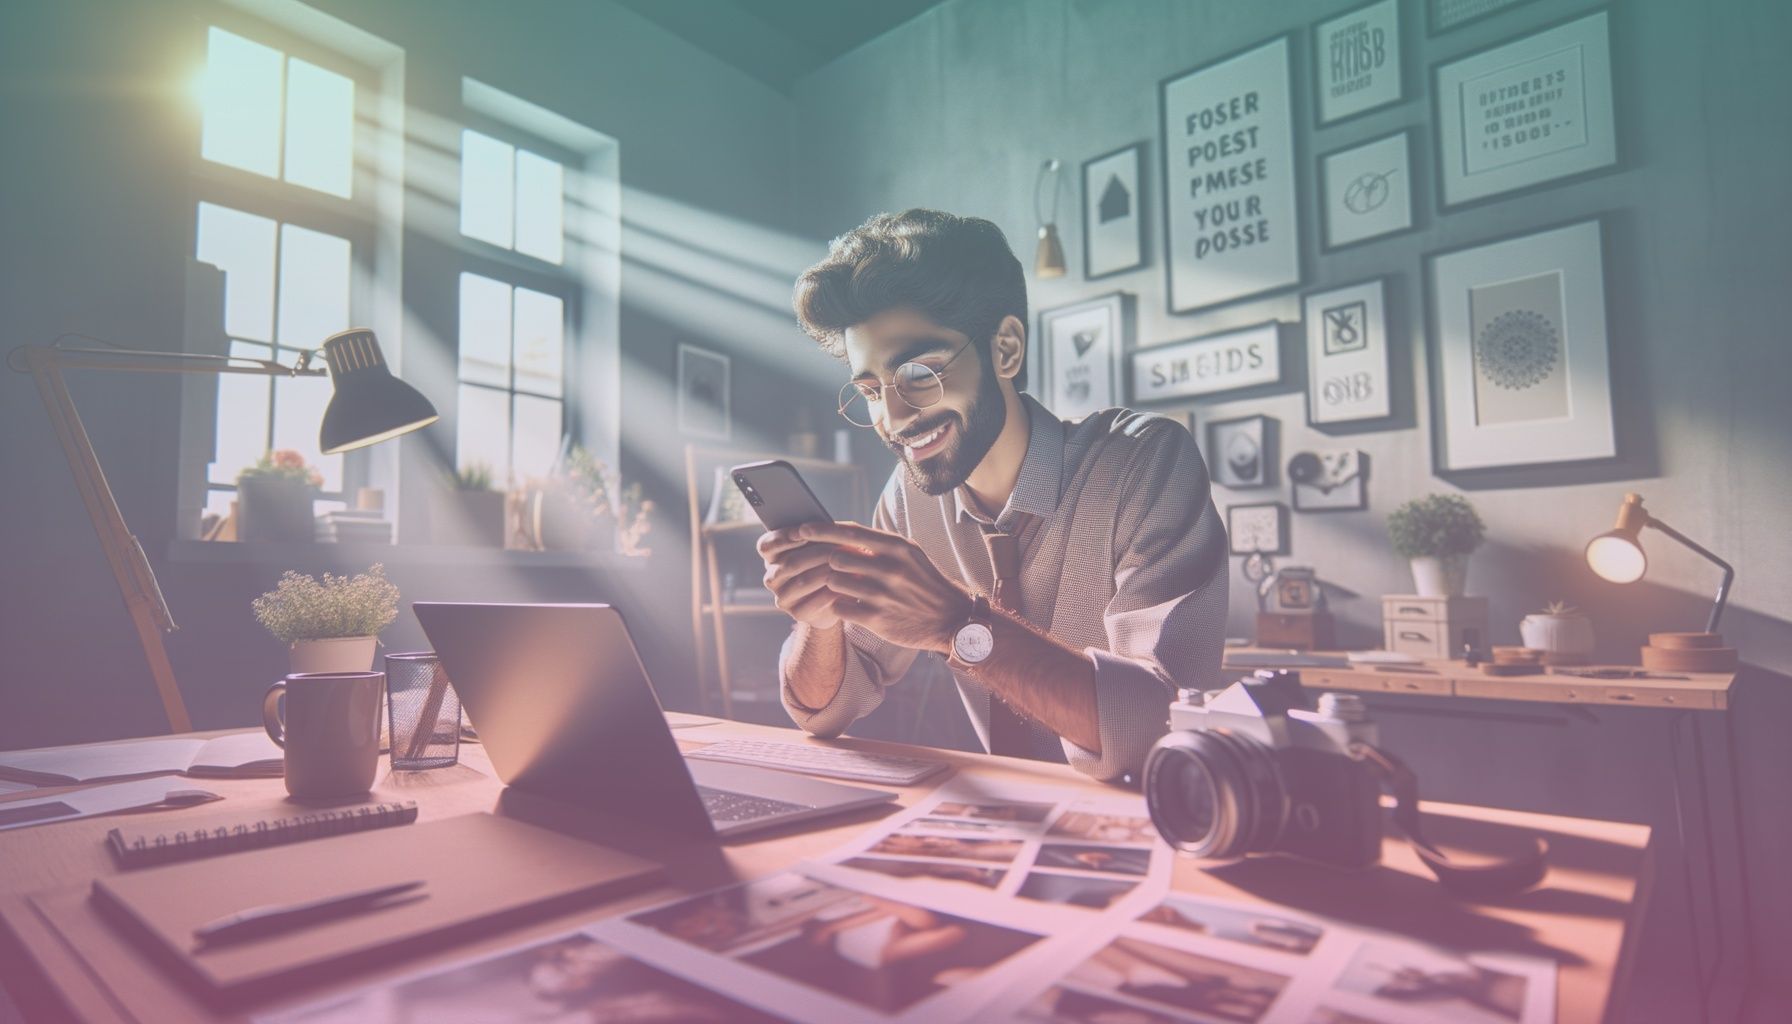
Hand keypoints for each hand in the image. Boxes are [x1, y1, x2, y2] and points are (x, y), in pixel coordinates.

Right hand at [758, 527, 851, 629]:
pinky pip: (813, 601)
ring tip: (846, 564)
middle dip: (816, 553)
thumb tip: (821, 526)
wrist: (837, 597)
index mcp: (771, 556)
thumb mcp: (819, 545)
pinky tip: (845, 584)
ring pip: (801, 582)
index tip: (804, 531)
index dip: (783, 538)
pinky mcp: (797, 613)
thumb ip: (814, 535)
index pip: (766, 546)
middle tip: (839, 547)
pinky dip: (831, 591)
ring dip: (826, 571)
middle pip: (789, 563)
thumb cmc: (827, 561)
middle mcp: (772, 577)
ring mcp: (783, 597)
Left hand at [792, 521, 971, 653]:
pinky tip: (846, 606)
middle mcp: (890, 568)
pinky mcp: (877, 619)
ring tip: (841, 588)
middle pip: (836, 558)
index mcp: (897, 548)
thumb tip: (841, 532)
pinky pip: (839, 607)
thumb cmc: (924, 583)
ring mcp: (883, 594)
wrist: (950, 619)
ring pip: (834, 582)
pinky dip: (838, 606)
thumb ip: (879, 544)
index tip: (802, 529)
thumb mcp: (909, 555)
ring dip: (832, 585)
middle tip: (826, 568)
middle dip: (827, 563)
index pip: (850, 532)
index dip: (821, 530)